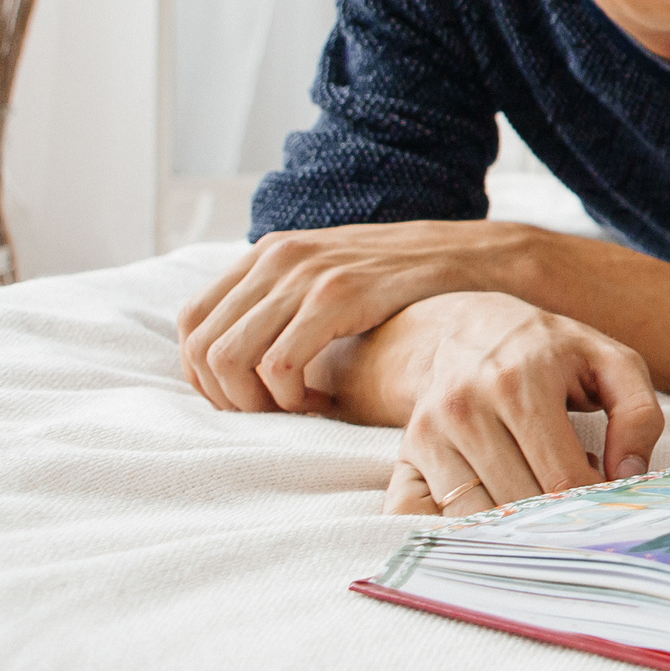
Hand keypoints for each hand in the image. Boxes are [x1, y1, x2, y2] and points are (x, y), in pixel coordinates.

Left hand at [178, 221, 540, 413]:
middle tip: (272, 416)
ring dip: (254, 400)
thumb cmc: (407, 285)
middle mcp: (276, 257)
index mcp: (268, 254)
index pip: (192, 323)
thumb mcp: (334, 279)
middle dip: (226, 396)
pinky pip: (277, 362)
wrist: (477, 260)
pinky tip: (323, 402)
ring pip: (228, 357)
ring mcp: (306, 273)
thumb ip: (287, 304)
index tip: (246, 401)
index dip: (203, 376)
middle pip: (201, 345)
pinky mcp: (338, 295)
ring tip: (298, 410)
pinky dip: (286, 396)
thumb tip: (239, 359)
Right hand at [364, 293, 662, 516]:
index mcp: (520, 383)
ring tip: (538, 497)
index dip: (592, 504)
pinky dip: (459, 533)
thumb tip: (628, 476)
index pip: (562, 478)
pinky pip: (423, 518)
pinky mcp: (407, 457)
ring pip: (475, 519)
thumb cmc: (552, 353)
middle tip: (575, 501)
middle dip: (556, 517)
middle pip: (519, 505)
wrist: (471, 330)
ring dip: (513, 527)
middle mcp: (465, 409)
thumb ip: (638, 414)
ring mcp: (429, 435)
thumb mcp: (610, 362)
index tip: (607, 504)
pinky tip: (492, 517)